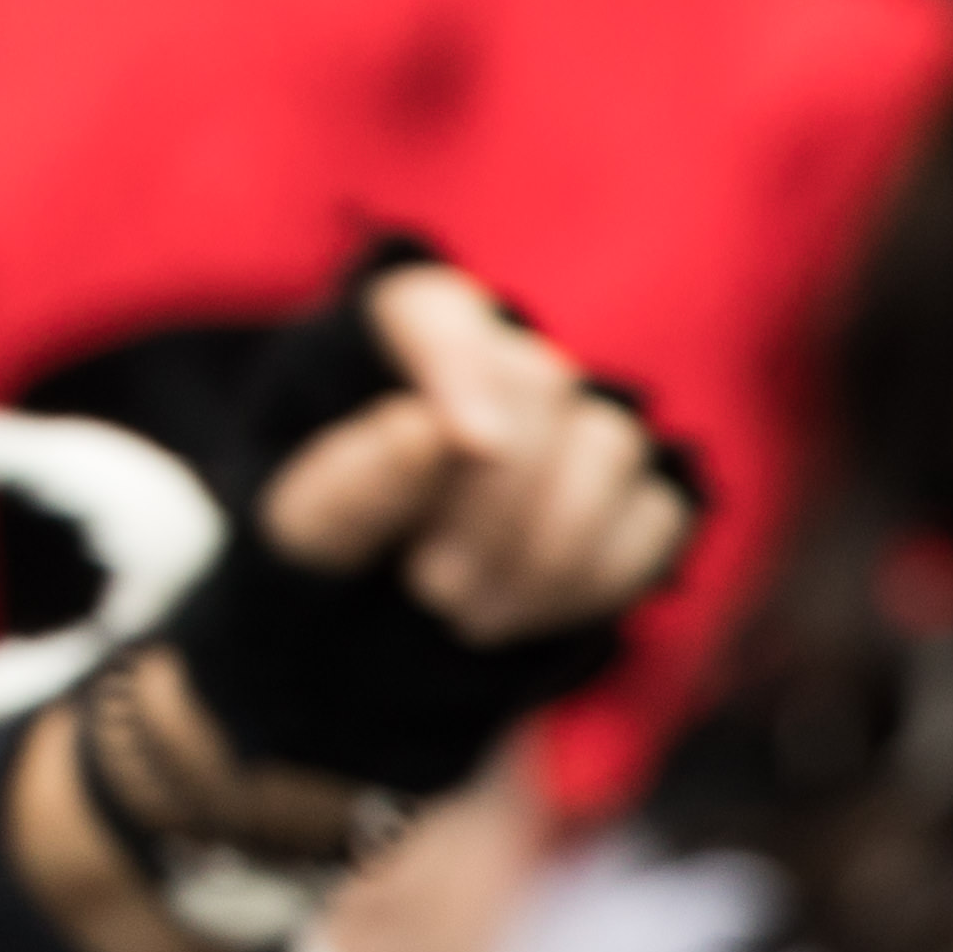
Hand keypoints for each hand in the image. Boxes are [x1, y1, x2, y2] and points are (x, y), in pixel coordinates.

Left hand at [249, 263, 699, 650]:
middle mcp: (501, 361)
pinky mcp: (633, 494)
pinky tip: (522, 616)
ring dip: (547, 550)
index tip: (469, 444)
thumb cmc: (319, 559)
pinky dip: (591, 580)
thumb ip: (349, 484)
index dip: (459, 371)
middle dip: (496, 500)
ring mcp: (577, 424)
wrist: (359, 640)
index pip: (435, 312)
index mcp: (399, 338)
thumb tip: (426, 430)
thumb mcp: (299, 533)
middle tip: (430, 586)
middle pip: (541, 385)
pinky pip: (653, 516)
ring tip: (466, 614)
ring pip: (612, 446)